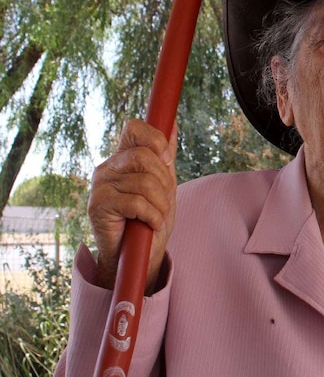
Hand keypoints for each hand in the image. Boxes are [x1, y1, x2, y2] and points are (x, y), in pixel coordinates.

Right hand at [88, 119, 176, 292]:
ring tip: (156, 217)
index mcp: (123, 157)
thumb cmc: (151, 218)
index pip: (134, 128)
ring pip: (145, 183)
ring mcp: (100, 185)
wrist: (139, 254)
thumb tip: (174, 122)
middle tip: (163, 202)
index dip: (155, 139)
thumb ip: (166, 155)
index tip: (167, 159)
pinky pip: (136, 203)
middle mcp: (108, 167)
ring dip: (161, 205)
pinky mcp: (98, 205)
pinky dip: (153, 216)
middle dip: (165, 182)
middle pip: (146, 157)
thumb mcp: (165, 184)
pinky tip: (151, 225)